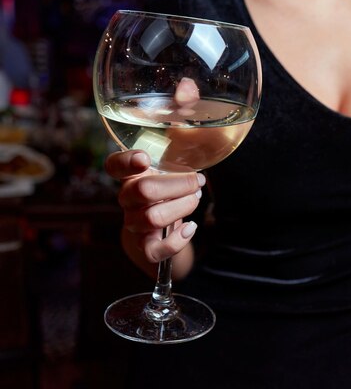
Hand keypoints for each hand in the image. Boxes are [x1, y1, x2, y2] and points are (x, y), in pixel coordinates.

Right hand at [104, 150, 205, 270]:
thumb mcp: (168, 172)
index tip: (145, 159)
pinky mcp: (145, 246)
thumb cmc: (167, 193)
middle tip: (197, 181)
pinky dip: (177, 240)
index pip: (114, 166)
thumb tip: (198, 139)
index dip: (126, 161)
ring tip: (195, 198)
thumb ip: (175, 157)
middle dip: (178, 184)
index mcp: (131, 176)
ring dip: (183, 206)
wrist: (158, 231)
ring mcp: (134, 223)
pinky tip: (190, 228)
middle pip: (144, 190)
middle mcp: (127, 199)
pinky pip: (156, 249)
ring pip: (154, 217)